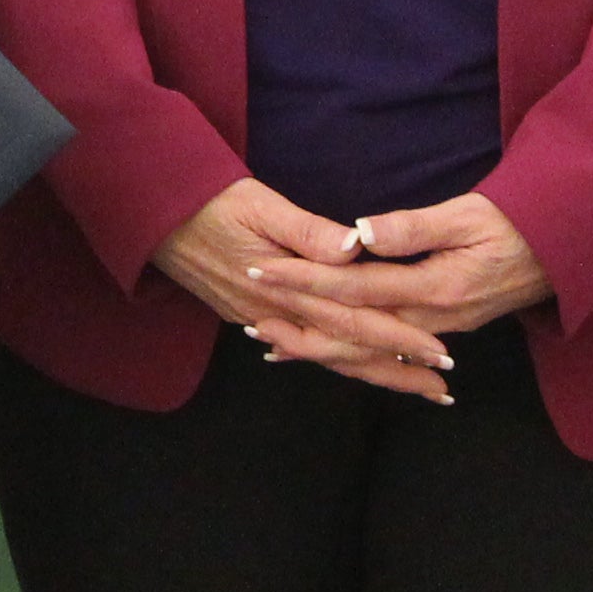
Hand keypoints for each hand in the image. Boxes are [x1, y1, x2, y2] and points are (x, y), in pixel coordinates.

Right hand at [151, 181, 445, 395]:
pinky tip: (348, 366)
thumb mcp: (259, 204)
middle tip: (441, 391)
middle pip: (347, 351)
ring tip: (410, 384)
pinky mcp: (248, 316)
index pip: (356, 320)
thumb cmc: (208, 200)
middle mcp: (276, 314)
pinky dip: (330, 360)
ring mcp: (260, 320)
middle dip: (396, 372)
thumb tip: (353, 249)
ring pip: (326, 354)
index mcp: (288, 288)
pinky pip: (300, 349)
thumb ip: (307, 231)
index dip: (400, 340)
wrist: (151, 217)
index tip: (441, 356)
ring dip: (369, 371)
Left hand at [267, 195, 552, 399]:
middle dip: (297, 323)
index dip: (303, 277)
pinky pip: (382, 351)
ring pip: (364, 350)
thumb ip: (414, 228)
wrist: (562, 254)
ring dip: (316, 346)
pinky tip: (319, 351)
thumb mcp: (469, 215)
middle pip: (350, 331)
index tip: (261, 266)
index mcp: (433, 289)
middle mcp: (430, 321)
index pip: (353, 287)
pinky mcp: (436, 332)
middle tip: (249, 316)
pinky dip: (346, 354)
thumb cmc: (516, 225)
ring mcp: (434, 332)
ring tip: (268, 341)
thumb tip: (361, 233)